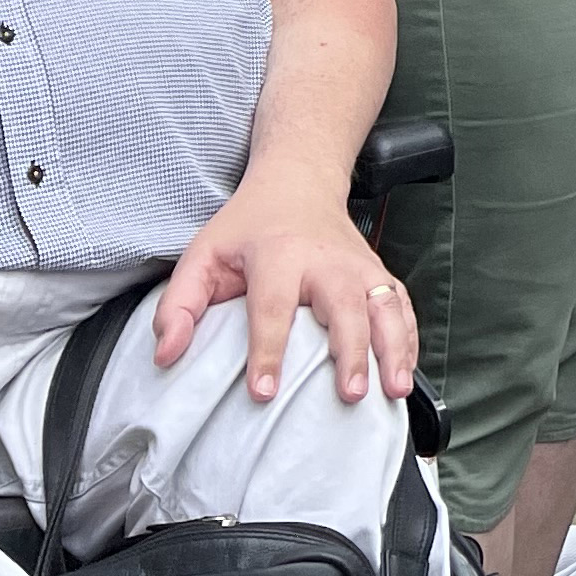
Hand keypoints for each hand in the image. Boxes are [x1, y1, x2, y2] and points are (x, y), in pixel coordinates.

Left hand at [153, 172, 415, 404]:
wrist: (300, 182)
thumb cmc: (248, 227)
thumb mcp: (202, 254)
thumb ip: (179, 305)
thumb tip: (167, 355)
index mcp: (279, 255)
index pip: (273, 307)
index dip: (268, 350)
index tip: (264, 393)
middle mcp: (328, 261)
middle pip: (345, 306)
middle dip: (350, 351)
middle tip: (349, 394)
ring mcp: (361, 266)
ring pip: (386, 306)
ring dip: (393, 348)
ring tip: (392, 390)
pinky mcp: (378, 274)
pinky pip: (401, 307)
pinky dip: (409, 340)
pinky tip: (405, 374)